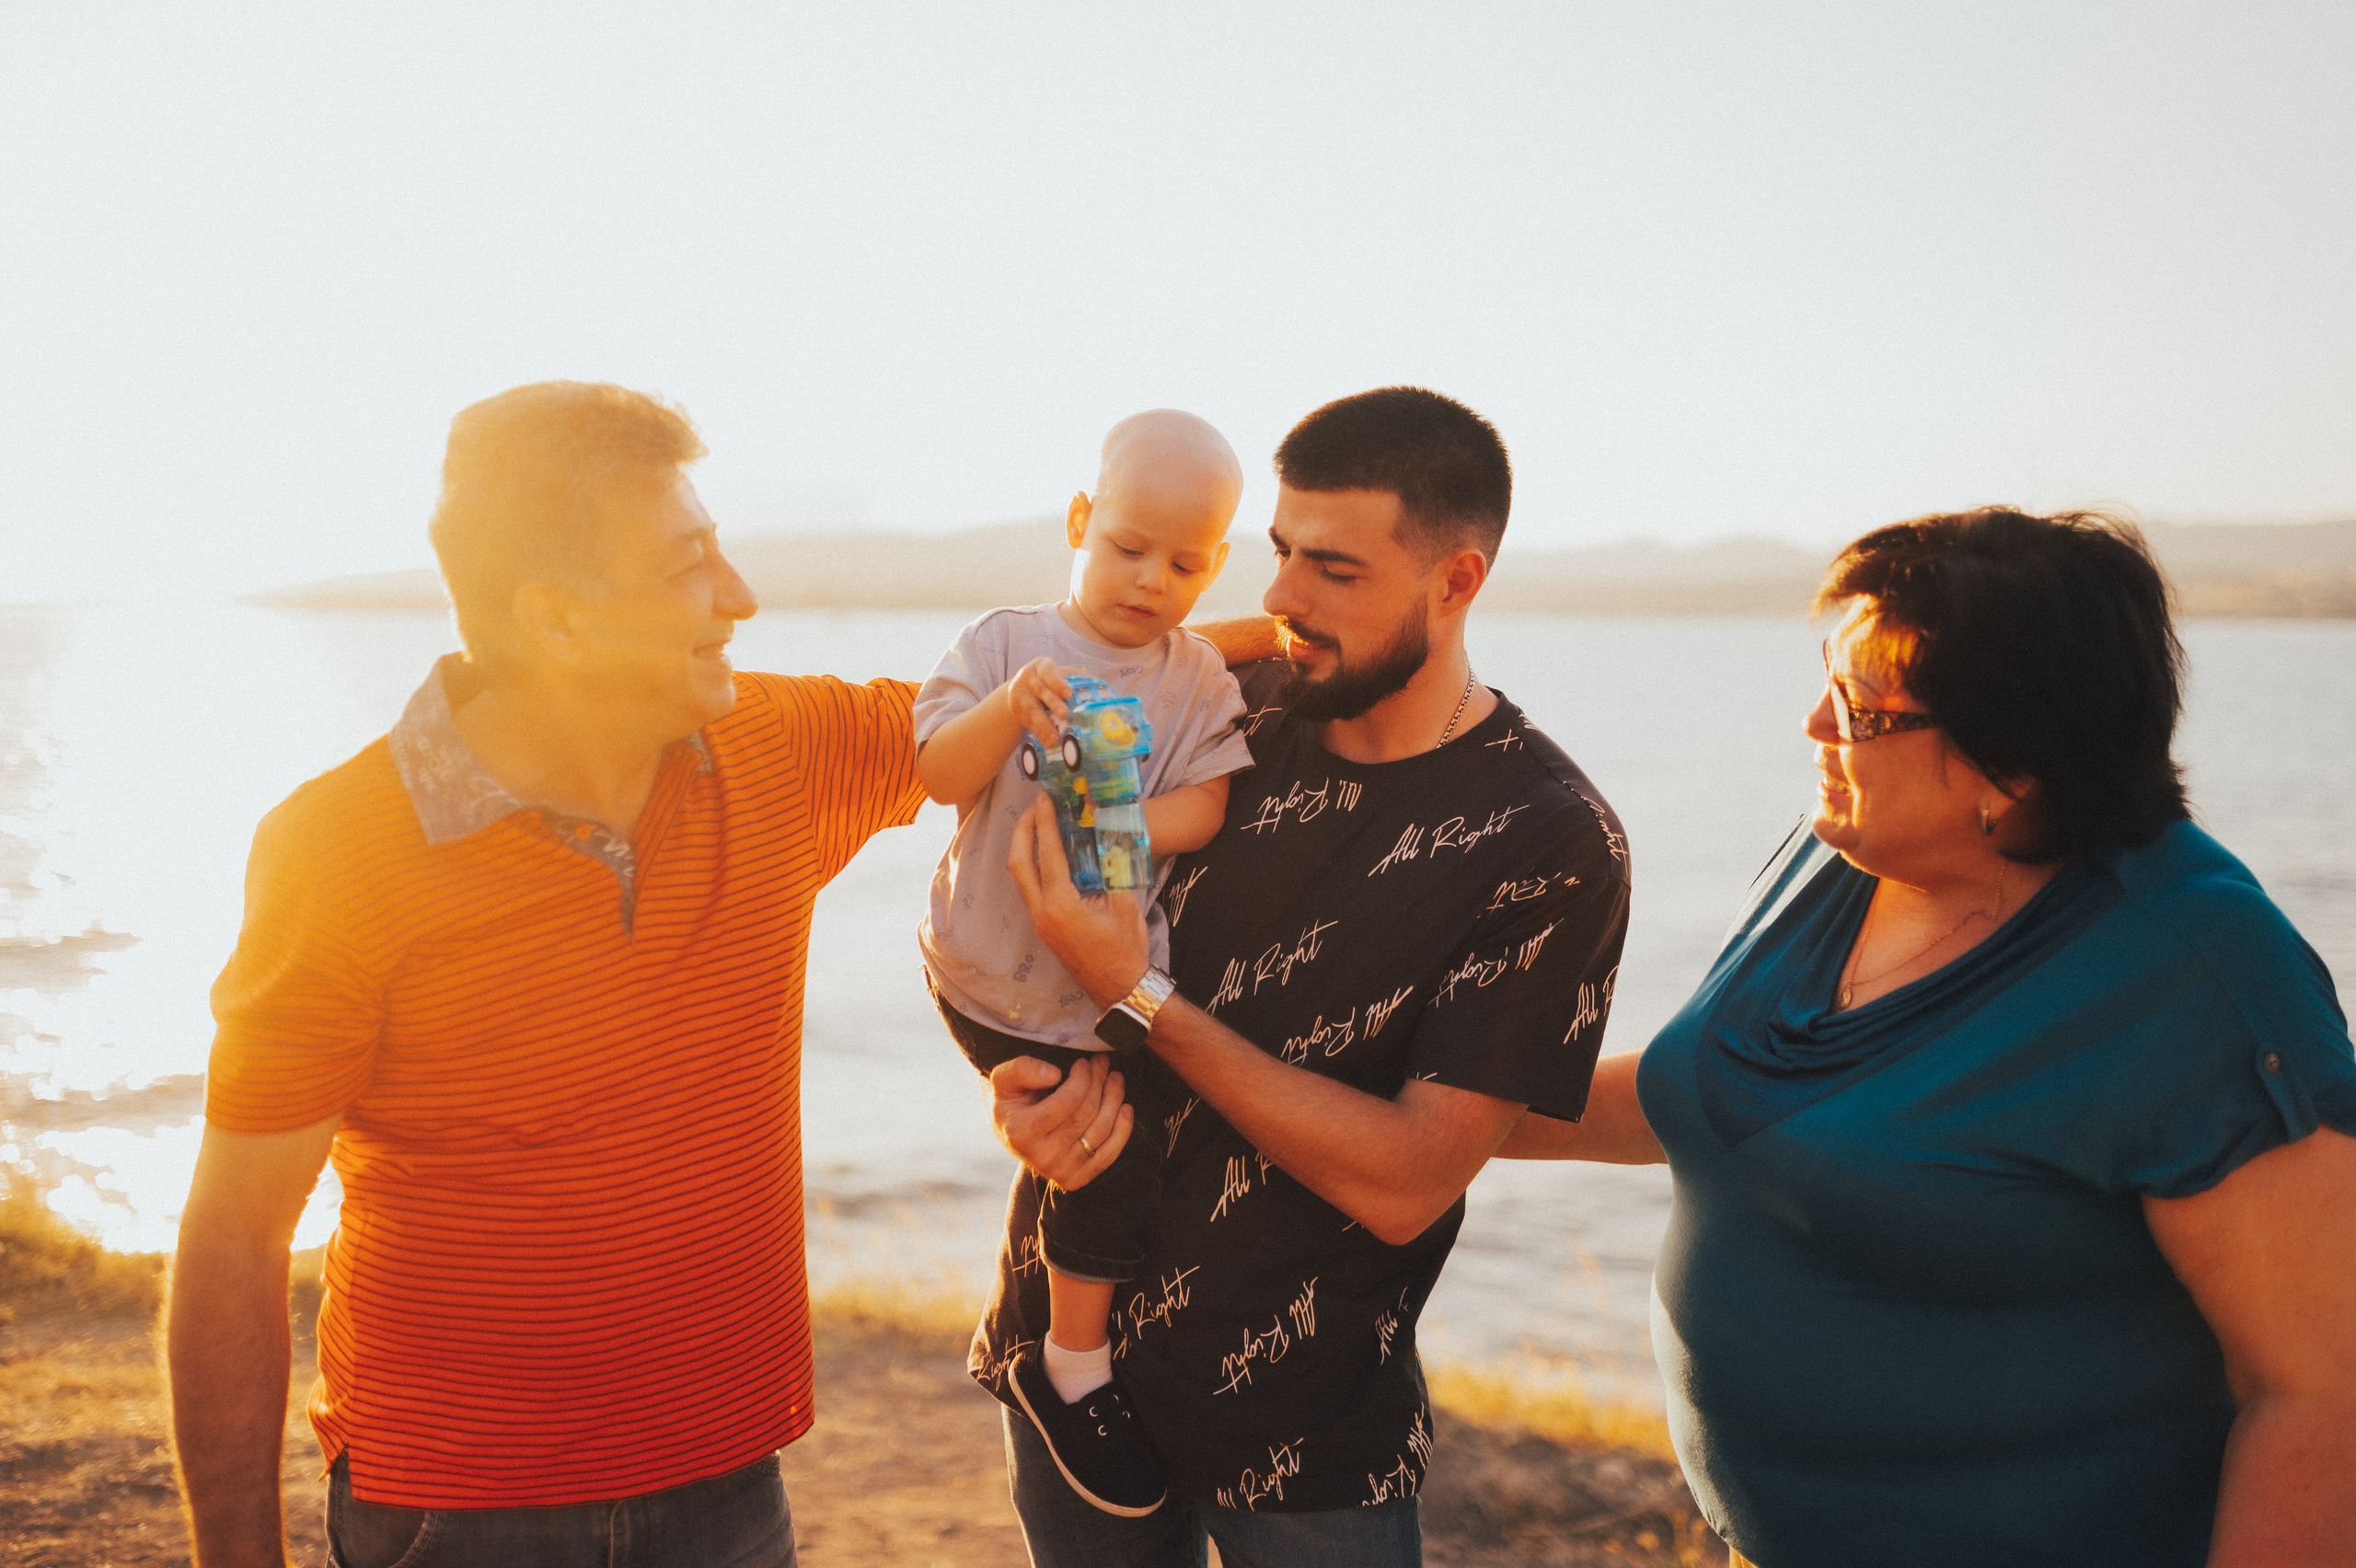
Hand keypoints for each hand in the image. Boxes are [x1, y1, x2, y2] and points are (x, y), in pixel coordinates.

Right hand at [990, 1054, 1131, 1190]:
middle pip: (1087, 1114)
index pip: (1068, 1101)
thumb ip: (1022, 1069)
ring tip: (1115, 1078)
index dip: (1083, 1077)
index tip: (1083, 1062)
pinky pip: (1109, 1154)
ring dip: (1114, 1099)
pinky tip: (1125, 1108)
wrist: (1011, 1132)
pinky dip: (1122, 1130)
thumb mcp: (1004, 1079)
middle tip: (1102, 1063)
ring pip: (1101, 1131)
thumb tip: (1054, 1074)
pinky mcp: (1076, 1179)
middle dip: (1099, 1082)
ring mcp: (1060, 1171)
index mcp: (1021, 1132)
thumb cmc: (1011, 1100)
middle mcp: (1041, 1157)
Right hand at [1006, 658, 1072, 747]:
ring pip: (1031, 709)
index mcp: (1042, 666)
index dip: (1057, 682)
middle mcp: (1028, 678)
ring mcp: (1019, 694)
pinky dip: (1038, 733)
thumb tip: (1104, 691)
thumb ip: (1079, 680)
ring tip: (1054, 739)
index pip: (1049, 672)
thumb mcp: (1062, 675)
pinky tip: (1047, 742)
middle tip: (1064, 715)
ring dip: (1043, 724)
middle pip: (1040, 691)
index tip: (1068, 693)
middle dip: (1052, 703)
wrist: (1022, 688)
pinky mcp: (1016, 710)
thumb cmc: (1051, 681)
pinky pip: (1027, 722)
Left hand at [1008, 796, 1151, 1007]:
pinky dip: (1034, 866)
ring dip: (1025, 848)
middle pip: (1019, 864)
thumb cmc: (1126, 949)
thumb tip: (1108, 838)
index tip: (1045, 801)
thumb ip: (1113, 871)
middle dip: (1022, 831)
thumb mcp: (1124, 905)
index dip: (1045, 824)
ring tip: (1037, 824)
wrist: (1120, 988)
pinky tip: (1047, 854)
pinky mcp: (1045, 928)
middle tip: (1033, 807)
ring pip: (1021, 878)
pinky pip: (1032, 890)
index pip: (1047, 856)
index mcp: (1061, 906)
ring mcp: (1040, 922)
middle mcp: (1043, 914)